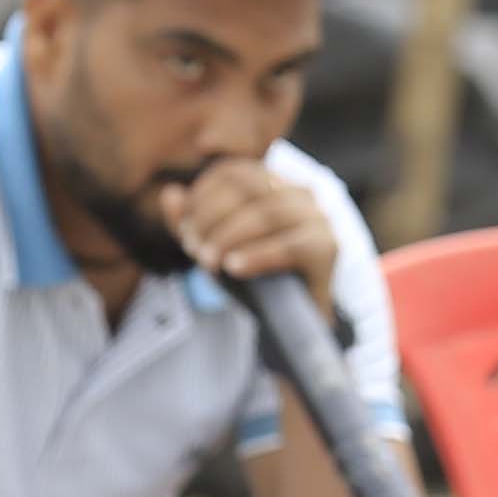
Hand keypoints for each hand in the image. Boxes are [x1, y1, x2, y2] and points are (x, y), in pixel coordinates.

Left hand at [147, 157, 337, 292]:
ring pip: (266, 214)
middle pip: (248, 188)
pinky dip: (257, 255)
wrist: (288, 324)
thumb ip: (188, 222)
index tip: (184, 229)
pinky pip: (290, 246)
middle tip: (194, 249)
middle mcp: (301, 192)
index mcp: (275, 184)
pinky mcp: (327, 249)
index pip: (234, 172)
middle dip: (211, 217)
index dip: (202, 196)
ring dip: (228, 237)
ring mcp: (318, 218)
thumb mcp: (212, 247)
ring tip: (208, 262)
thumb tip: (170, 195)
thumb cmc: (251, 277)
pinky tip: (233, 268)